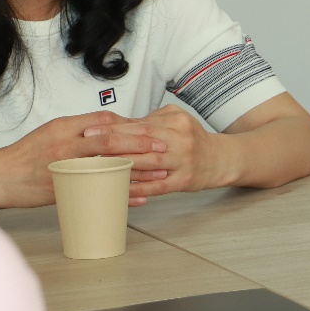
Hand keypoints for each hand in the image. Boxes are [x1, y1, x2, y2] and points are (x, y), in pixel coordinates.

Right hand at [0, 111, 166, 207]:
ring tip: (160, 173)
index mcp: (65, 127)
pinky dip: (120, 193)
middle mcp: (66, 142)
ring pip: (107, 164)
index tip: (153, 129)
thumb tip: (107, 132)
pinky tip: (138, 198)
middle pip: (111, 139)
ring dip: (137, 169)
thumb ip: (79, 132)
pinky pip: (96, 190)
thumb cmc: (24, 157)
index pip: (106, 120)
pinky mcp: (61, 187)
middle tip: (165, 147)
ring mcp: (63, 165)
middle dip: (141, 143)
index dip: (131, 125)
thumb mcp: (51, 134)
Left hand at [83, 105, 233, 200]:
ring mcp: (184, 161)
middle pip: (142, 142)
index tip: (91, 130)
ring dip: (123, 165)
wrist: (221, 159)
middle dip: (113, 144)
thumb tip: (119, 124)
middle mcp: (181, 140)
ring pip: (149, 163)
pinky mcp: (184, 181)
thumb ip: (151, 121)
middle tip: (88, 147)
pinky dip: (139, 188)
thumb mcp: (177, 121)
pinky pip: (157, 186)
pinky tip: (121, 189)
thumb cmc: (192, 139)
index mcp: (176, 122)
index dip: (114, 128)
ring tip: (99, 167)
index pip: (140, 124)